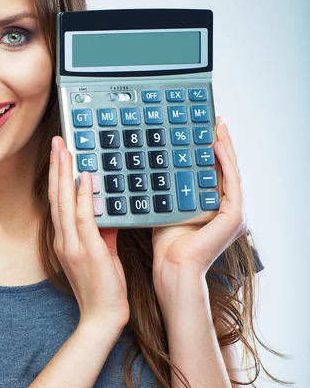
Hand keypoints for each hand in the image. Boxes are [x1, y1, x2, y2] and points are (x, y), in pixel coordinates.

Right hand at [48, 136, 129, 330]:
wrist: (102, 318)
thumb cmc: (103, 288)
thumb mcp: (103, 255)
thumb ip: (103, 232)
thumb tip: (108, 212)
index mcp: (65, 241)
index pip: (58, 203)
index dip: (57, 177)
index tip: (61, 155)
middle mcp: (63, 240)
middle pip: (55, 197)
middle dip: (57, 167)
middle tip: (58, 141)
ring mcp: (72, 245)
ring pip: (64, 203)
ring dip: (64, 174)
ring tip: (65, 149)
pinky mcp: (87, 251)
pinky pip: (83, 219)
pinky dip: (82, 196)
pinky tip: (84, 178)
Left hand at [151, 116, 247, 306]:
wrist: (172, 268)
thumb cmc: (167, 245)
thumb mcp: (167, 208)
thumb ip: (169, 191)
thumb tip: (153, 168)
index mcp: (214, 208)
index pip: (215, 174)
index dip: (211, 151)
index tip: (203, 130)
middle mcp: (228, 209)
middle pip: (226, 169)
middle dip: (221, 143)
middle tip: (213, 120)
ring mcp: (234, 213)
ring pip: (232, 171)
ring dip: (225, 146)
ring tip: (217, 125)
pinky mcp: (234, 216)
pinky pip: (231, 182)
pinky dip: (225, 162)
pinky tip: (215, 145)